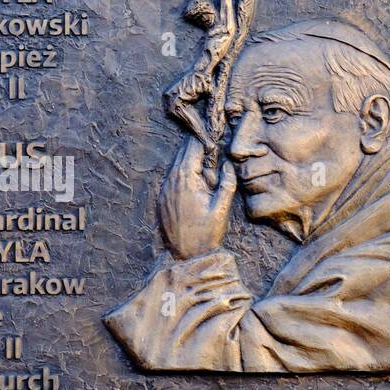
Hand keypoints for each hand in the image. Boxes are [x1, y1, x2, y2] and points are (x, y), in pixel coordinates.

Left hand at [158, 136, 237, 259]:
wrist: (185, 257)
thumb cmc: (205, 234)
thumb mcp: (221, 208)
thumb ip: (226, 183)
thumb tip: (228, 164)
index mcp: (185, 179)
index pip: (193, 147)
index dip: (205, 139)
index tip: (214, 132)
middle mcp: (171, 181)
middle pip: (183, 152)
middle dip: (198, 149)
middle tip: (213, 150)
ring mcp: (164, 190)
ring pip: (177, 165)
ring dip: (191, 165)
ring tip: (208, 178)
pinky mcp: (162, 199)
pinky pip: (173, 179)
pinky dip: (184, 177)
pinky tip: (197, 189)